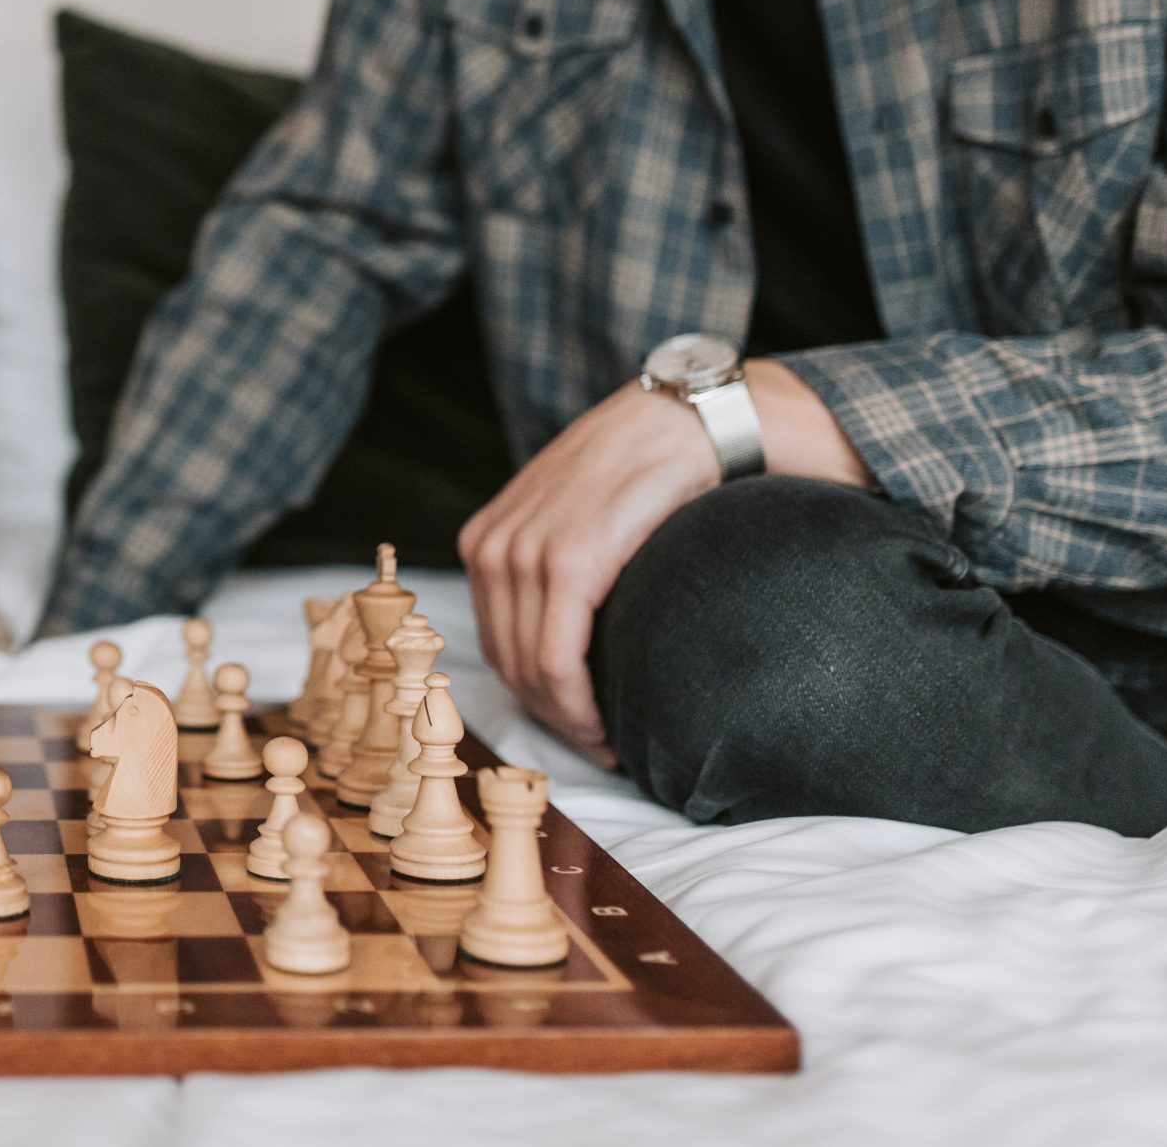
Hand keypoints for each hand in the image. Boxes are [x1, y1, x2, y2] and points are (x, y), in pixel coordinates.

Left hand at [456, 360, 873, 765]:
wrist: (681, 421)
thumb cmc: (637, 475)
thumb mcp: (570, 516)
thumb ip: (551, 565)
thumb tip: (558, 639)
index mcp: (485, 541)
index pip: (496, 645)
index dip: (534, 699)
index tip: (577, 727)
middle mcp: (492, 548)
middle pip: (510, 666)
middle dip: (553, 718)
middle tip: (601, 746)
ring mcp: (524, 552)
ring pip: (532, 673)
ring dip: (571, 721)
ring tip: (612, 741)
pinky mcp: (567, 560)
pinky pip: (558, 660)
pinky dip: (580, 706)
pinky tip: (610, 726)